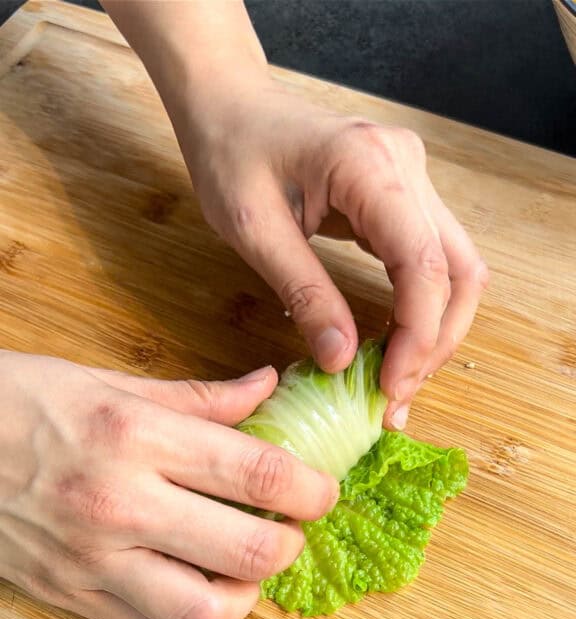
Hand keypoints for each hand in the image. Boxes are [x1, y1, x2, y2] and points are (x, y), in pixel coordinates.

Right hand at [0, 352, 337, 618]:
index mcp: (137, 437)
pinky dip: (185, 612)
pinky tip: (183, 578)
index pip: (259, 475)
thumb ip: (198, 397)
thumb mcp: (106, 383)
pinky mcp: (70, 596)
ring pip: (205, 613)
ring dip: (243, 595)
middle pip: (249, 553)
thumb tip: (267, 389)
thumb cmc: (16, 404)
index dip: (312, 490)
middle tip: (288, 528)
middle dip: (290, 544)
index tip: (320, 491)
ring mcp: (93, 561)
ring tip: (241, 567)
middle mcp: (121, 505)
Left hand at [174, 82, 487, 430]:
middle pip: (458, 272)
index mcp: (369, 166)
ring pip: (456, 270)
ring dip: (435, 333)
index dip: (416, 335)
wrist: (231, 106)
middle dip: (434, 344)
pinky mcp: (404, 197)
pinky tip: (394, 348)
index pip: (422, 264)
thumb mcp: (254, 230)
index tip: (390, 388)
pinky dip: (421, 311)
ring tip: (398, 383)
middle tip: (396, 399)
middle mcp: (407, 168)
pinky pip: (431, 262)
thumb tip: (341, 360)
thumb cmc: (232, 155)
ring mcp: (413, 180)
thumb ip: (303, 293)